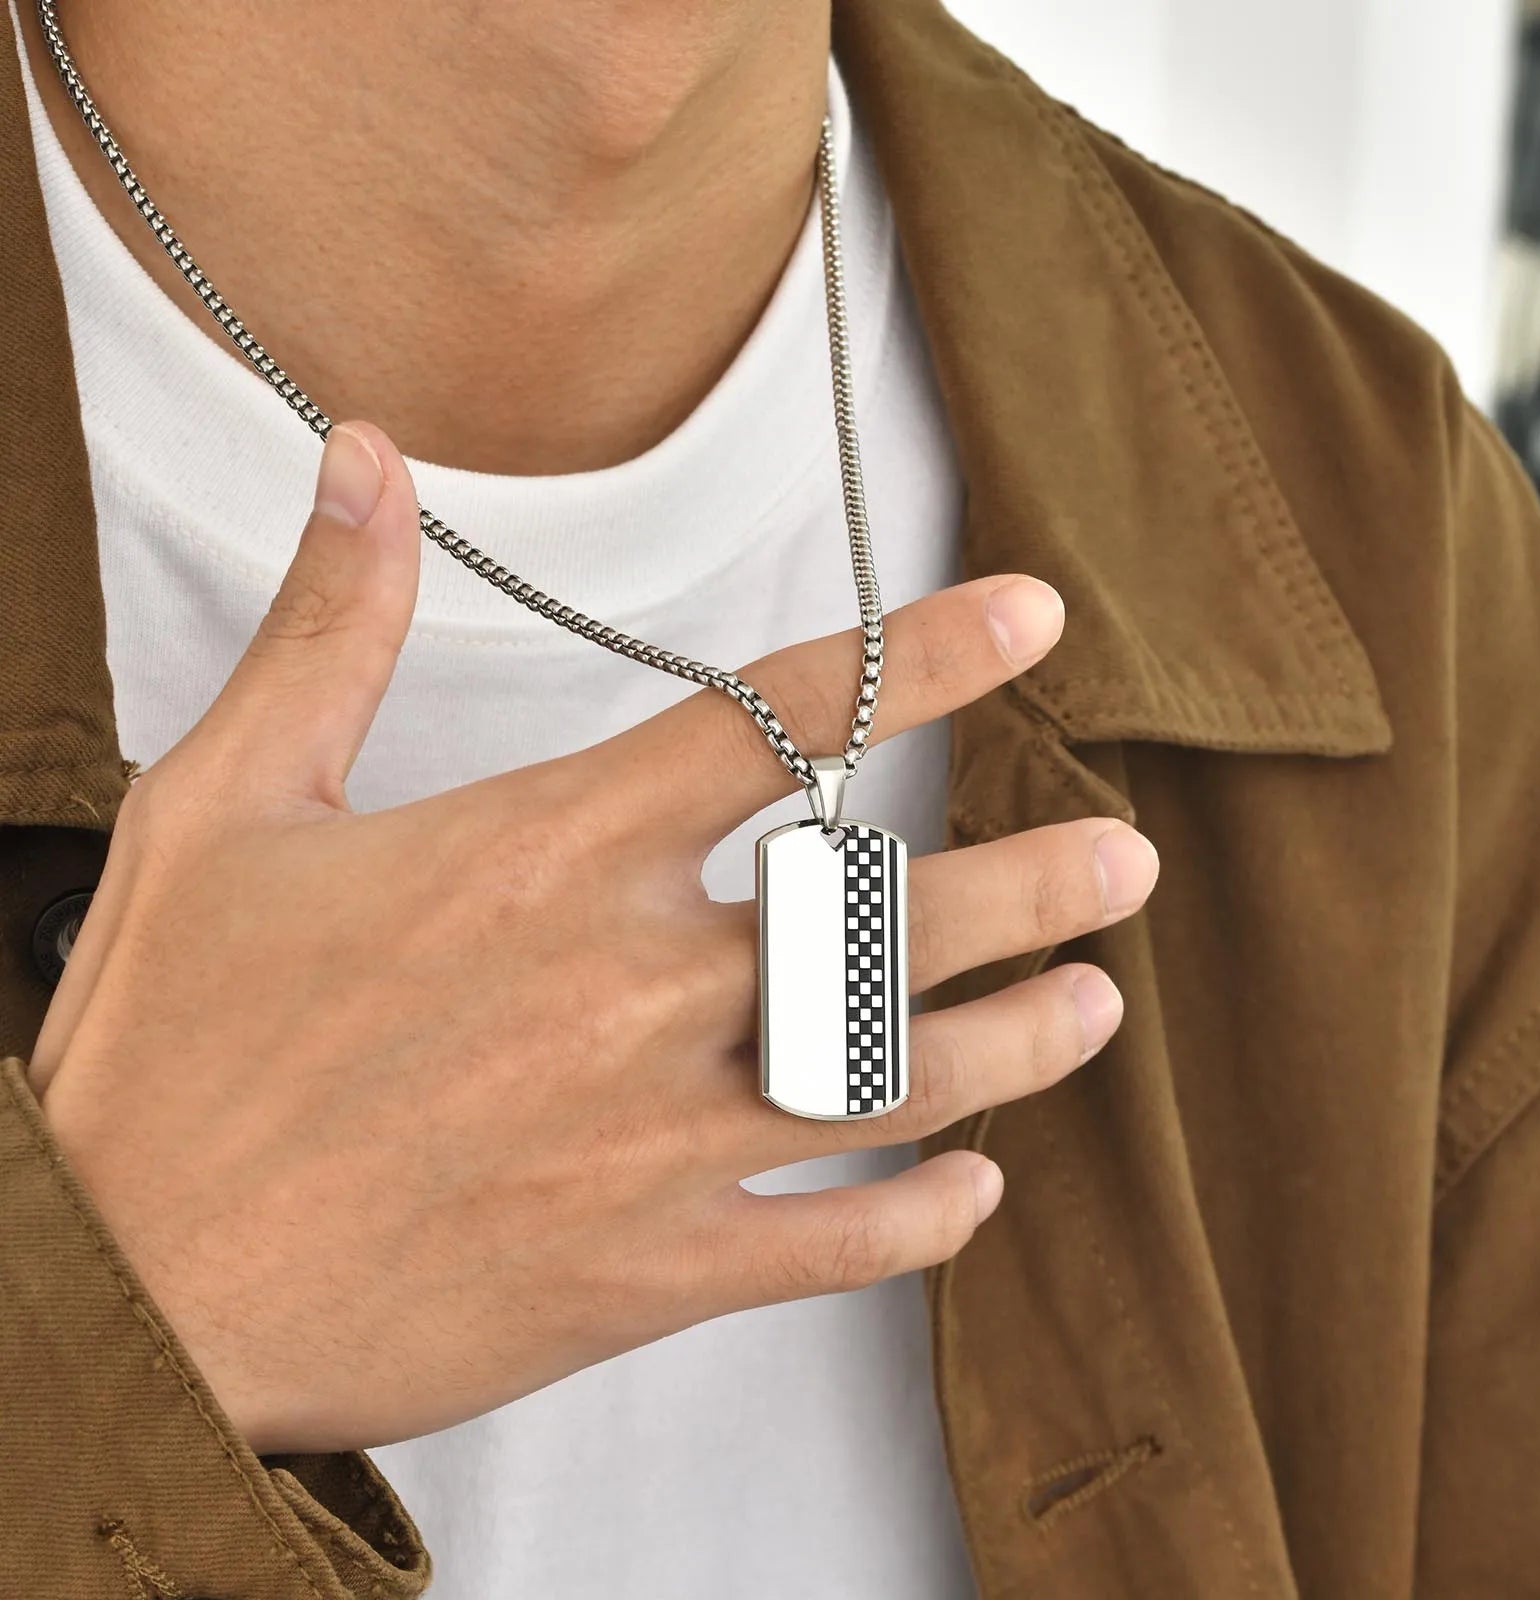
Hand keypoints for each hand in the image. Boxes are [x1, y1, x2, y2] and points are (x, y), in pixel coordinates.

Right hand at [27, 421, 1157, 1453]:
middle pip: (888, 916)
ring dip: (1019, 1041)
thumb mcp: (225, 806)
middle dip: (1031, 882)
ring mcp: (650, 1142)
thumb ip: (333, 631)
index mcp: (546, 857)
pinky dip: (919, 1224)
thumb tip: (366, 463)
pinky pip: (827, 1251)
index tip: (1031, 617)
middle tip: (1124, 860)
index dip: (926, 651)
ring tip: (1099, 1002)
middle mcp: (629, 988)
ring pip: (893, 1082)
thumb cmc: (171, 1051)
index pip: (781, 718)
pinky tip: (979, 1193)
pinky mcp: (641, 1274)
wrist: (126, 1290)